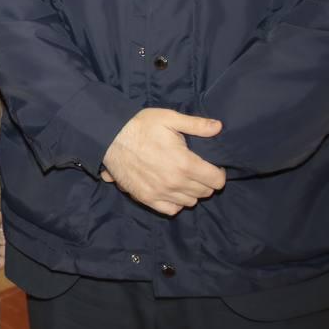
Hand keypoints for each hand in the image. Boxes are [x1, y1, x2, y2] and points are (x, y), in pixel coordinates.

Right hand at [100, 109, 226, 215]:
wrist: (109, 137)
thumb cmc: (140, 126)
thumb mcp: (169, 118)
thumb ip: (196, 125)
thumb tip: (219, 127)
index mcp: (184, 163)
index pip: (216, 181)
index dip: (219, 173)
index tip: (213, 166)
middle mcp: (175, 182)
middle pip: (205, 192)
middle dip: (206, 181)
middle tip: (198, 169)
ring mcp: (160, 193)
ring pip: (190, 202)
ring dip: (191, 191)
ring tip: (184, 178)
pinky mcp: (146, 198)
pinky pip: (171, 210)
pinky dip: (176, 202)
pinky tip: (172, 189)